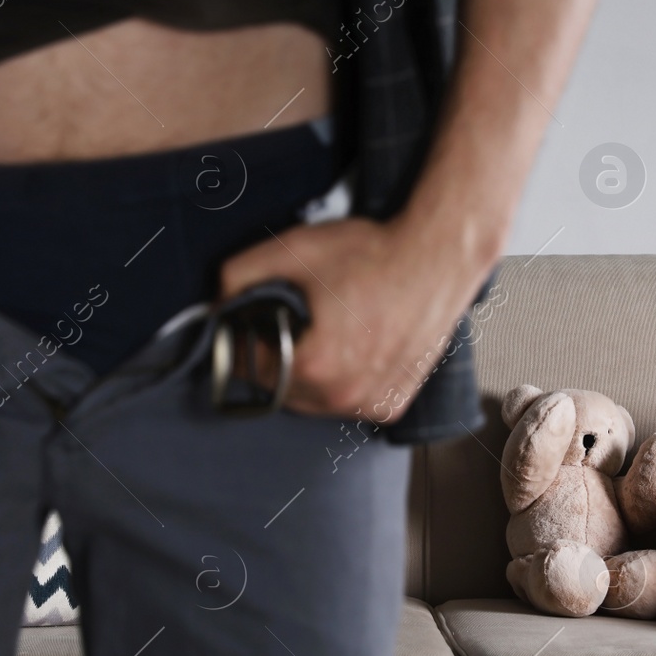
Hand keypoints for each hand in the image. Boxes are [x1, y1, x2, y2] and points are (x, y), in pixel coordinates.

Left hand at [217, 211, 489, 424]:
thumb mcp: (293, 250)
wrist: (438, 257)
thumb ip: (239, 275)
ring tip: (320, 333)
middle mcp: (344, 398)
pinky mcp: (393, 404)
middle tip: (287, 322)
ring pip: (314, 402)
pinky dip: (341, 384)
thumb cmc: (373, 254)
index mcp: (315, 368)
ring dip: (306, 376)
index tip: (253, 319)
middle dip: (274, 359)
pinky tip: (350, 349)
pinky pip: (349, 405)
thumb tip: (217, 302)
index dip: (244, 340)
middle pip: (280, 391)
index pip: (250, 369)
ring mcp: (372, 405)